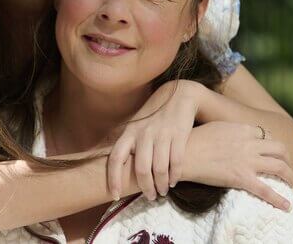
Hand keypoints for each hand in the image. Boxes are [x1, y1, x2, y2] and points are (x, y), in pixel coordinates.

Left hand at [107, 80, 200, 200]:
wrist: (179, 95)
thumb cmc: (154, 115)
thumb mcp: (136, 125)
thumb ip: (128, 144)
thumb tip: (116, 168)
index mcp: (129, 132)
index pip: (115, 159)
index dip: (113, 179)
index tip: (114, 195)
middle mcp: (143, 134)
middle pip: (140, 169)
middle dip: (145, 187)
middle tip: (150, 196)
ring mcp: (161, 134)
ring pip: (159, 168)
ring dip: (161, 185)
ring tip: (162, 191)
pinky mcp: (179, 134)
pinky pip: (176, 161)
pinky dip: (174, 175)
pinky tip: (173, 181)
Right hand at [181, 121, 292, 210]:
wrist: (182, 155)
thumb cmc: (193, 140)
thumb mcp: (216, 127)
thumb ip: (231, 129)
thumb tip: (236, 132)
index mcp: (242, 129)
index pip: (266, 134)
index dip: (272, 143)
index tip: (272, 150)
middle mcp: (249, 144)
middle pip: (280, 149)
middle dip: (287, 158)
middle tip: (287, 166)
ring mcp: (247, 161)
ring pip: (280, 167)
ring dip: (290, 176)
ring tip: (292, 182)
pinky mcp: (242, 178)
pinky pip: (266, 191)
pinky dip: (279, 200)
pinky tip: (287, 206)